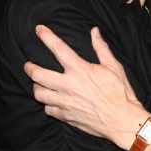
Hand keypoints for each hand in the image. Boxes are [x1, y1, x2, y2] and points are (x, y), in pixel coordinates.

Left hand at [24, 26, 139, 141]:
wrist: (122, 120)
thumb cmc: (120, 93)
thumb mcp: (114, 67)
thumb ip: (101, 48)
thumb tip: (94, 32)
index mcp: (80, 70)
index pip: (58, 48)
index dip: (46, 36)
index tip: (39, 29)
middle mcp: (68, 85)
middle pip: (37, 74)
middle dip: (29, 67)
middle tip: (28, 65)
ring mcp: (64, 102)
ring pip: (38, 93)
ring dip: (37, 87)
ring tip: (40, 84)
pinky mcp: (65, 116)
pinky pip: (48, 109)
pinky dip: (48, 105)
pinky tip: (53, 102)